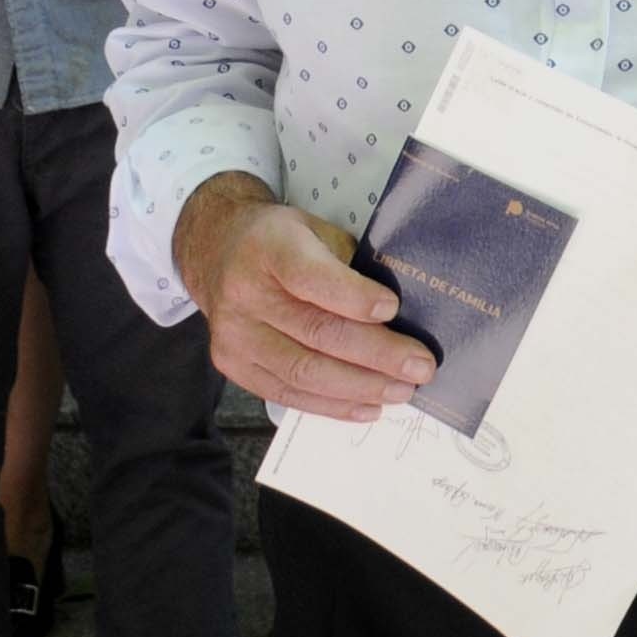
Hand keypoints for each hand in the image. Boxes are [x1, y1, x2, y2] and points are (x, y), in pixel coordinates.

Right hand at [171, 174, 437, 420]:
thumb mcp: (315, 230)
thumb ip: (350, 264)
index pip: (310, 278)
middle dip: (376, 355)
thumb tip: (402, 312)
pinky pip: (287, 394)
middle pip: (316, 332)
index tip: (393, 309)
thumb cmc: (280, 241)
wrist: (216, 251)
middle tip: (420, 367)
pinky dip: (331, 405)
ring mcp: (234, 335)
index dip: (354, 297)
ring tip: (401, 391)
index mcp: (269, 249)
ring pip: (303, 371)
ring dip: (360, 387)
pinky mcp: (233, 365)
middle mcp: (244, 294)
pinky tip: (367, 407)